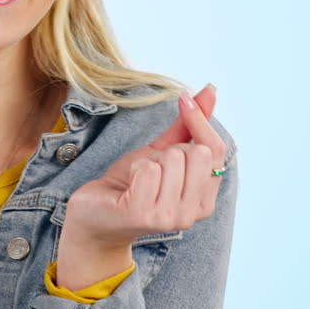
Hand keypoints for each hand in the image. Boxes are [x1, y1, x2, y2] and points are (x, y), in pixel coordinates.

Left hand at [55, 86, 225, 287]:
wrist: (94, 214)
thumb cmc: (129, 184)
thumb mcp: (160, 152)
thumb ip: (187, 126)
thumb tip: (210, 91)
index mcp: (203, 200)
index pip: (216, 150)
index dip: (200, 121)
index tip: (183, 99)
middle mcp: (191, 214)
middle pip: (196, 153)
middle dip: (168, 150)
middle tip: (150, 168)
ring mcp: (169, 217)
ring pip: (172, 159)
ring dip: (148, 161)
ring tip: (137, 179)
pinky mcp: (144, 215)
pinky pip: (149, 170)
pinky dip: (135, 169)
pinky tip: (128, 185)